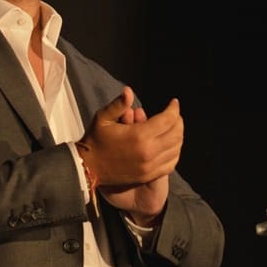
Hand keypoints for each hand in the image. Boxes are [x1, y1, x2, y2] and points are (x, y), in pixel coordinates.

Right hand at [76, 86, 180, 224]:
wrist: (88, 168)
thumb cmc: (95, 141)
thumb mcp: (103, 118)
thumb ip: (119, 104)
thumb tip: (129, 90)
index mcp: (139, 135)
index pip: (168, 119)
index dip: (174, 109)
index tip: (174, 103)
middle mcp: (148, 151)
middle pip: (176, 134)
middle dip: (178, 121)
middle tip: (175, 114)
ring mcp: (150, 166)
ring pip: (176, 149)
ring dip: (178, 136)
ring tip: (174, 127)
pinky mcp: (149, 176)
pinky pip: (171, 163)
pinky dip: (175, 152)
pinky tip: (171, 145)